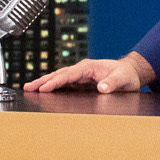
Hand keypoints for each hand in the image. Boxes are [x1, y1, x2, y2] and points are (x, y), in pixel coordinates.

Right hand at [24, 52, 154, 93]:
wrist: (131, 73)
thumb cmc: (127, 75)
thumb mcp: (122, 79)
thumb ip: (112, 83)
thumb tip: (102, 88)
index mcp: (89, 67)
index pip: (68, 74)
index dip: (55, 81)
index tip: (44, 88)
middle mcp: (82, 70)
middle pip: (59, 75)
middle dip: (43, 81)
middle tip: (28, 87)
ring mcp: (80, 76)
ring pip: (59, 79)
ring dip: (45, 84)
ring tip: (29, 89)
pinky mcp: (81, 82)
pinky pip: (64, 85)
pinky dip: (53, 87)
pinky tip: (44, 92)